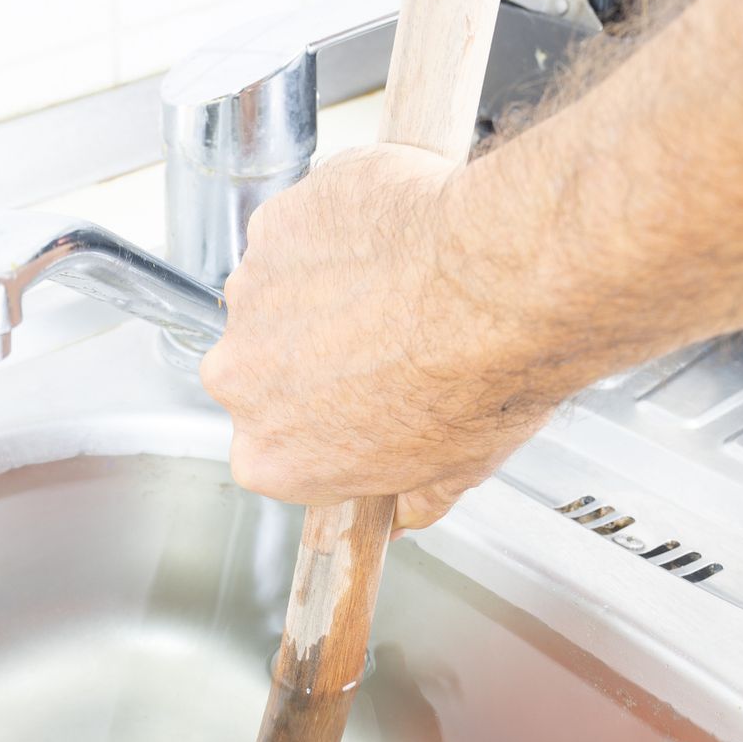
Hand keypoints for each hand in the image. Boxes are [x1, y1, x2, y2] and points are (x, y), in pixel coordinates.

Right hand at [200, 144, 568, 531]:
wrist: (502, 286)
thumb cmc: (479, 381)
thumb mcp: (454, 473)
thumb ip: (411, 498)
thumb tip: (407, 512)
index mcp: (270, 458)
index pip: (276, 451)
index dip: (321, 427)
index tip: (358, 409)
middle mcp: (240, 380)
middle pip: (263, 372)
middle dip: (312, 357)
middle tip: (385, 341)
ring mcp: (250, 298)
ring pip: (278, 297)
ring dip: (324, 292)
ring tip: (398, 287)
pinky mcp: (273, 230)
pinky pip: (298, 234)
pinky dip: (334, 234)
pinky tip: (391, 242)